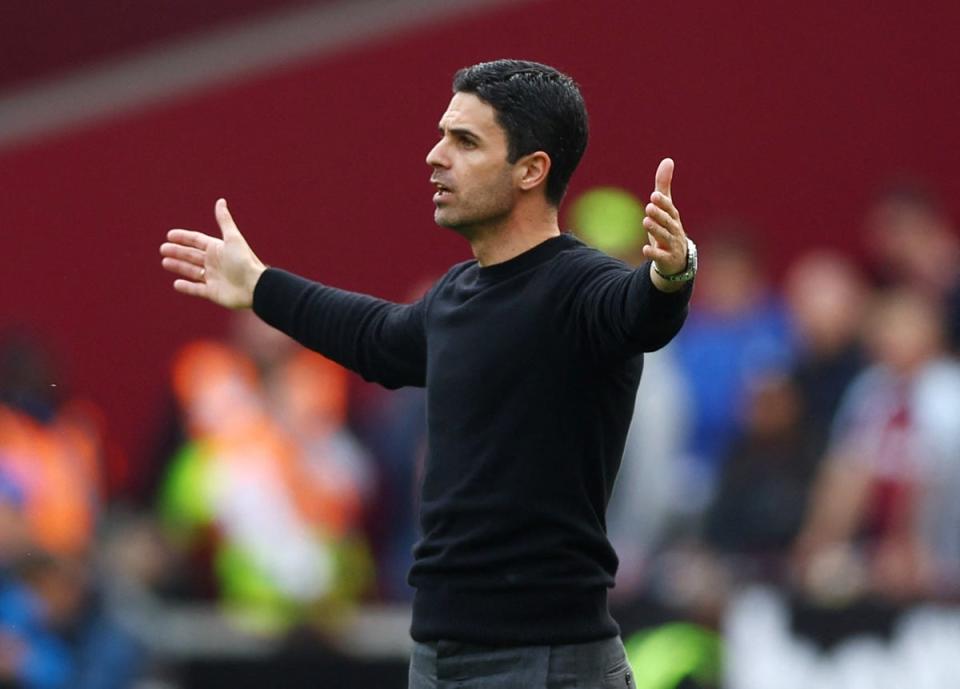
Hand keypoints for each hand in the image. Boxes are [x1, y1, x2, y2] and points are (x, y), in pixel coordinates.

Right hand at [160, 199, 265, 308]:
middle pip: (192, 255)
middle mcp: (215, 262)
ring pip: (192, 271)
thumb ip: (224, 221)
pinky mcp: (213, 292)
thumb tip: (221, 201)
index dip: (184, 237)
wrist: (254, 286)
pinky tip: (176, 284)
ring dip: (179, 266)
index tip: (169, 235)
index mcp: (218, 248)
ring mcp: (213, 278)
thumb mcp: (233, 238)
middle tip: (163, 249)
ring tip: (165, 262)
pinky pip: (196, 289)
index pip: (197, 241)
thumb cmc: (244, 261)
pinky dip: (186, 287)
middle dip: (177, 252)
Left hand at [642, 158, 688, 290]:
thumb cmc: (669, 228)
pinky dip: (653, 253)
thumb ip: (664, 186)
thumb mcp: (665, 208)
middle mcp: (675, 231)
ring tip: (645, 222)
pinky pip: (661, 257)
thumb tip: (667, 160)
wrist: (677, 259)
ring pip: (665, 238)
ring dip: (656, 230)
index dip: (663, 203)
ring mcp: (672, 245)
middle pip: (668, 222)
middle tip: (649, 207)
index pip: (670, 209)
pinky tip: (645, 249)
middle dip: (659, 215)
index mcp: (673, 218)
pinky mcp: (667, 259)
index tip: (654, 195)